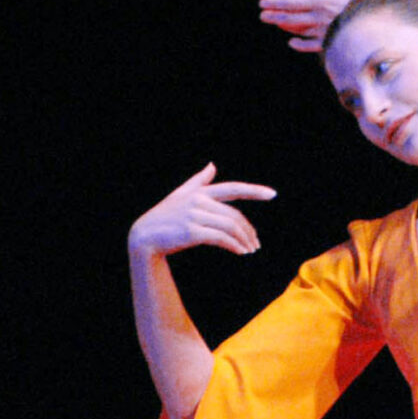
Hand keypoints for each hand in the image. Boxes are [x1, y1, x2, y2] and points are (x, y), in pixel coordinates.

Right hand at [129, 163, 276, 258]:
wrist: (145, 235)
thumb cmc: (165, 216)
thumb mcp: (181, 194)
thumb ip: (199, 181)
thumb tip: (212, 166)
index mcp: (200, 192)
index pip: (233, 188)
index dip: (254, 190)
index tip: (272, 194)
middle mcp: (199, 201)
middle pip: (234, 216)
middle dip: (249, 231)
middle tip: (256, 244)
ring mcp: (195, 216)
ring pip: (230, 227)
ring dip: (244, 240)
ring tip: (250, 250)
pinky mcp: (192, 232)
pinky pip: (221, 239)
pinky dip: (234, 246)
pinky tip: (241, 252)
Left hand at [259, 0, 374, 51]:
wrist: (381, 30)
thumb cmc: (370, 1)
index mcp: (323, 0)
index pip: (293, 2)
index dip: (277, 3)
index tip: (263, 3)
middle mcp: (319, 17)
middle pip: (292, 17)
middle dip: (275, 15)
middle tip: (262, 15)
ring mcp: (324, 32)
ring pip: (299, 30)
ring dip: (285, 26)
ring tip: (275, 22)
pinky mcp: (331, 44)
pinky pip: (311, 45)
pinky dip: (300, 44)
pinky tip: (292, 42)